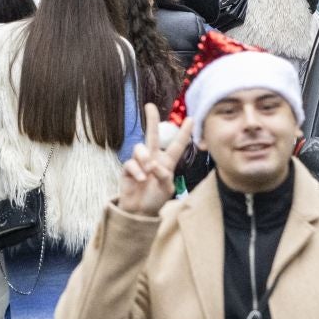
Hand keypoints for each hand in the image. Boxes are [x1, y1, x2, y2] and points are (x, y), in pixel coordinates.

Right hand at [116, 103, 190, 217]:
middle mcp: (153, 158)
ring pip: (139, 148)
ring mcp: (139, 162)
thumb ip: (164, 175)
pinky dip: (136, 171)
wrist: (139, 212)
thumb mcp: (167, 189)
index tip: (191, 119)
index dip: (184, 132)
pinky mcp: (128, 168)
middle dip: (151, 120)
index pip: (177, 145)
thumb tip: (152, 164)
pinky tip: (140, 179)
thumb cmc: (155, 200)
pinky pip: (130, 162)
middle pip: (152, 135)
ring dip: (144, 158)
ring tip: (147, 173)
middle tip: (150, 106)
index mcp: (167, 162)